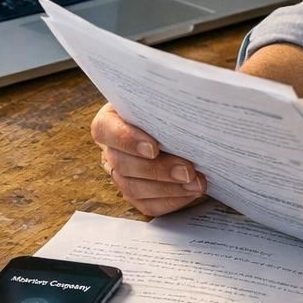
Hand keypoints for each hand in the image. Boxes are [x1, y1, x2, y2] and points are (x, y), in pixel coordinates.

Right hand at [89, 103, 206, 216]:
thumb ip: (167, 103)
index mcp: (109, 121)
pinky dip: (171, 201)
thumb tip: (193, 107)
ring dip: (168, 189)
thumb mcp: (164, 98)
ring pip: (134, 188)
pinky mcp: (136, 193)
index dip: (127, 141)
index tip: (154, 148)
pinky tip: (191, 193)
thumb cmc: (167, 106)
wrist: (176, 122)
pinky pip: (147, 204)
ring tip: (196, 183)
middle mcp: (110, 149)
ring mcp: (121, 174)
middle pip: (123, 165)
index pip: (106, 130)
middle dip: (158, 170)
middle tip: (188, 171)